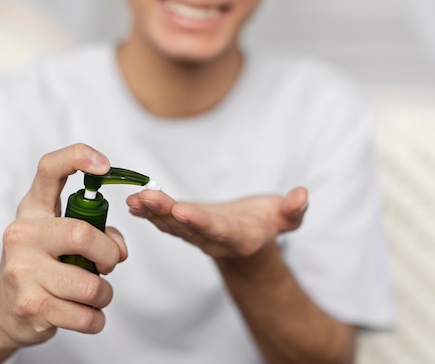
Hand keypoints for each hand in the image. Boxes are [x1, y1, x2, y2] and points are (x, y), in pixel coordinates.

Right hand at [0, 144, 127, 348]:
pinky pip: (84, 315)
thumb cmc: (40, 267)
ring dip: (104, 294)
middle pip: (82, 234)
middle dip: (109, 254)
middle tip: (109, 264)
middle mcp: (22, 235)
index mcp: (32, 210)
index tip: (105, 165)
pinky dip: (95, 319)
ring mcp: (22, 271)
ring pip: (90, 285)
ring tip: (95, 295)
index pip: (49, 169)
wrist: (2, 312)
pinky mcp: (30, 306)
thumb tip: (119, 248)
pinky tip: (87, 315)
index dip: (79, 158)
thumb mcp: (57, 238)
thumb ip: (93, 231)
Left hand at [126, 187, 307, 259]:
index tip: (181, 210)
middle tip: (146, 198)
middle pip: (187, 226)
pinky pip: (165, 221)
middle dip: (166, 212)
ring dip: (152, 211)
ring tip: (134, 199)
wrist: (249, 239)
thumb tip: (303, 194)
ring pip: (171, 224)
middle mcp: (213, 239)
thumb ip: (293, 209)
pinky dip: (148, 213)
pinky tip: (132, 202)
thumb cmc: (268, 223)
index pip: (217, 229)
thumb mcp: (286, 218)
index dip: (199, 221)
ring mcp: (196, 235)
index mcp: (238, 237)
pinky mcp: (184, 227)